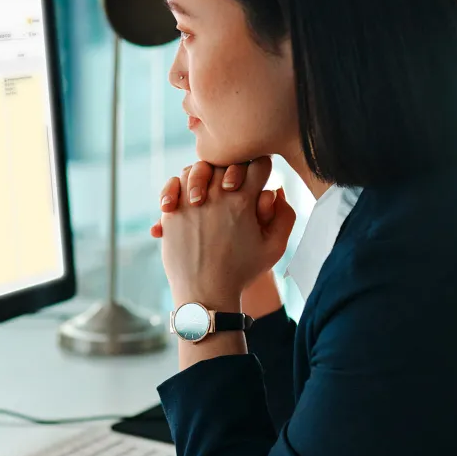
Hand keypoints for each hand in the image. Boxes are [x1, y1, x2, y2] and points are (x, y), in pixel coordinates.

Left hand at [153, 157, 295, 310]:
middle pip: (226, 161)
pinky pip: (173, 184)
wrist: (205, 294)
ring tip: (208, 192)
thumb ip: (284, 216)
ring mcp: (191, 202)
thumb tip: (277, 190)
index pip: (259, 163)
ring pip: (197, 168)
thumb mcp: (274, 248)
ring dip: (204, 175)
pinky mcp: (171, 212)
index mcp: (245, 201)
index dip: (261, 168)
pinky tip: (187, 199)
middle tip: (233, 185)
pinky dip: (179, 186)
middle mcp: (217, 196)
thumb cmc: (241, 272)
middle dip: (233, 168)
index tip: (257, 179)